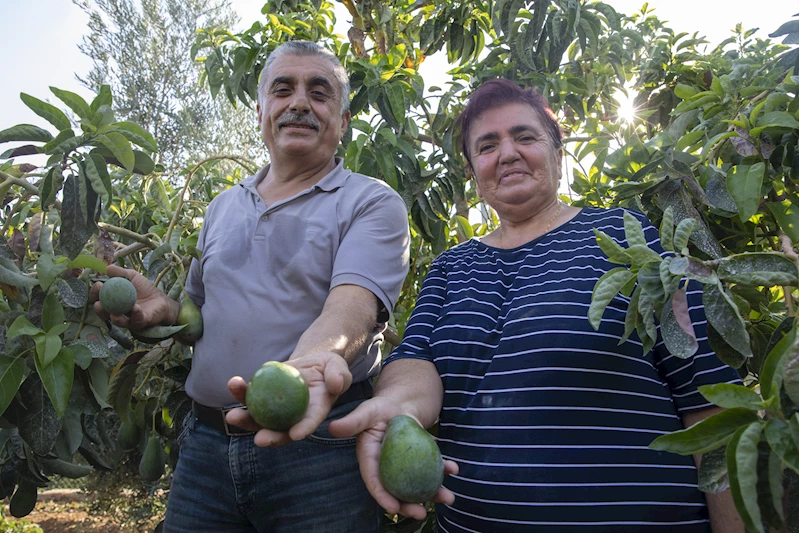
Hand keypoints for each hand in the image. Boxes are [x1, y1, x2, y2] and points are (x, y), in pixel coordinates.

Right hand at [89, 265, 178, 328]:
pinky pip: (136, 320)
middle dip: (99, 308)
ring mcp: (128, 319)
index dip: (95, 294)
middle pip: (103, 313)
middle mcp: (116, 312)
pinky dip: (135, 314)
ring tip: (113, 312)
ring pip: (118, 321)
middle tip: (99, 302)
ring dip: (114, 316)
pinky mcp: (140, 322)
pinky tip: (135, 307)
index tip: (98, 285)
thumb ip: (120, 273)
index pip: (98, 299)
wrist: (160, 299)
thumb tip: (107, 268)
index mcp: (112, 301)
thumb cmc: (143, 288)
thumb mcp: (131, 276)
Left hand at [225, 352, 351, 446]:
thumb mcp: (339, 367)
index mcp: (314, 412)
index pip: (309, 424)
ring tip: (232, 416)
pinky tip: (234, 384)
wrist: (311, 363)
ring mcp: (276, 409)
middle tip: (259, 439)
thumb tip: (336, 385)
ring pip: (259, 419)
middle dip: (269, 437)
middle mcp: (293, 416)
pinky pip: (250, 397)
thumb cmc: (328, 368)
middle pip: (279, 431)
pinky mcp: (264, 397)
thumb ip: (340, 375)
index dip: (302, 430)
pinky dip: (240, 393)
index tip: (295, 434)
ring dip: (245, 420)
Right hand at [328, 397, 458, 519]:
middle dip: (409, 505)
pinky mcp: (419, 460)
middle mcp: (387, 468)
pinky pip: (431, 469)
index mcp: (370, 460)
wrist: (400, 403)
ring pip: (417, 484)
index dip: (382, 496)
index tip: (394, 508)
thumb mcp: (367, 412)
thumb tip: (332, 428)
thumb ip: (353, 422)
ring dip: (433, 493)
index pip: (374, 481)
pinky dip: (443, 470)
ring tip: (448, 498)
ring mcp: (405, 467)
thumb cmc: (381, 407)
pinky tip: (454, 469)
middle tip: (421, 513)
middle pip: (397, 491)